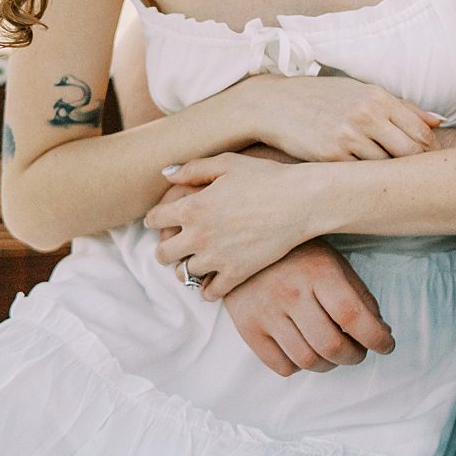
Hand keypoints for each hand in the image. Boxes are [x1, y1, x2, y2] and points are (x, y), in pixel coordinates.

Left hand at [145, 153, 326, 296]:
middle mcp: (198, 236)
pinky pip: (209, 293)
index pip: (154, 220)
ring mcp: (216, 258)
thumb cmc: (266, 176)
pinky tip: (213, 278)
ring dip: (185, 267)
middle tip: (177, 242)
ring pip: (183, 274)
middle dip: (166, 247)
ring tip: (196, 260)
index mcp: (192, 207)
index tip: (165, 218)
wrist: (301, 201)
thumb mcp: (227, 163)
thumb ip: (193, 168)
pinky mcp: (237, 273)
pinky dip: (207, 288)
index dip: (157, 218)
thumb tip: (165, 174)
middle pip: (162, 254)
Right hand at [221, 241, 394, 376]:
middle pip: (331, 345)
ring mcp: (266, 313)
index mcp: (318, 272)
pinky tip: (305, 350)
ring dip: (329, 364)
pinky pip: (282, 366)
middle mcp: (291, 293)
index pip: (352, 315)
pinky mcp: (248, 329)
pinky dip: (300, 367)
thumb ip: (358, 296)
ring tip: (334, 353)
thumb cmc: (297, 254)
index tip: (387, 345)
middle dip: (354, 356)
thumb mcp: (333, 262)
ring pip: (307, 361)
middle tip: (359, 352)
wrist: (241, 242)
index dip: (375, 337)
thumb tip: (381, 330)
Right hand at [232, 73, 441, 161]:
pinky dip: (365, 181)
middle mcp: (366, 115)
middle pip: (410, 153)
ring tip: (388, 182)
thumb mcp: (361, 92)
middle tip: (414, 179)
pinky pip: (360, 176)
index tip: (427, 162)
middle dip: (416, 168)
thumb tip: (439, 121)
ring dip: (389, 177)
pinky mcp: (330, 157)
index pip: (421, 132)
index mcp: (378, 97)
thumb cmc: (322, 98)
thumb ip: (402, 107)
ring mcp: (348, 137)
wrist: (273, 104)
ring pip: (386, 168)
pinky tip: (363, 183)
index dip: (429, 151)